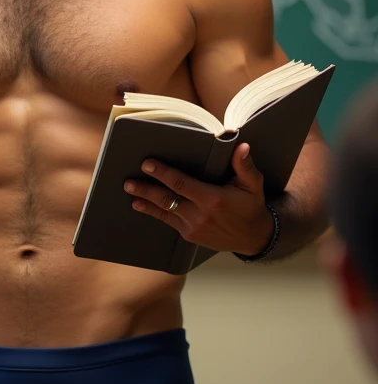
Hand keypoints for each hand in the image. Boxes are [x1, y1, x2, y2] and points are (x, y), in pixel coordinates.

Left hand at [123, 142, 274, 255]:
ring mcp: (193, 227)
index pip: (181, 184)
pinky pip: (168, 221)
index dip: (163, 173)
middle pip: (166, 199)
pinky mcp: (189, 235)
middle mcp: (200, 214)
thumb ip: (244, 165)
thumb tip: (241, 146)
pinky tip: (141, 205)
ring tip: (130, 191)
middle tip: (128, 180)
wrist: (254, 237)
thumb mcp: (253, 185)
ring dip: (145, 201)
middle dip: (146, 188)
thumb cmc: (251, 206)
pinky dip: (153, 212)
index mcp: (213, 199)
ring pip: (164, 211)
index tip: (147, 164)